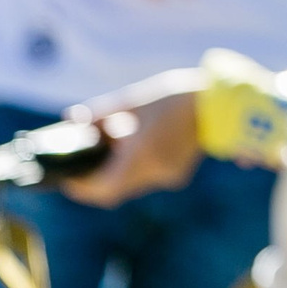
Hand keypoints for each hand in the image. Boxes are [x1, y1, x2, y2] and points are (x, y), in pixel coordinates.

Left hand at [60, 88, 201, 205]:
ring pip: (130, 185)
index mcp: (140, 154)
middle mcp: (153, 171)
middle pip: (114, 190)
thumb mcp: (134, 100)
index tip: (68, 178)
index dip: (81, 188)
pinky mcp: (176, 176)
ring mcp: (167, 176)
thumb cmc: (174, 96)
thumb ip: (101, 112)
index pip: (102, 188)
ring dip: (116, 173)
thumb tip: (72, 118)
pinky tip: (139, 147)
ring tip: (114, 148)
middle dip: (95, 181)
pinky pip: (147, 179)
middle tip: (82, 167)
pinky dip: (135, 168)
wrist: (218, 103)